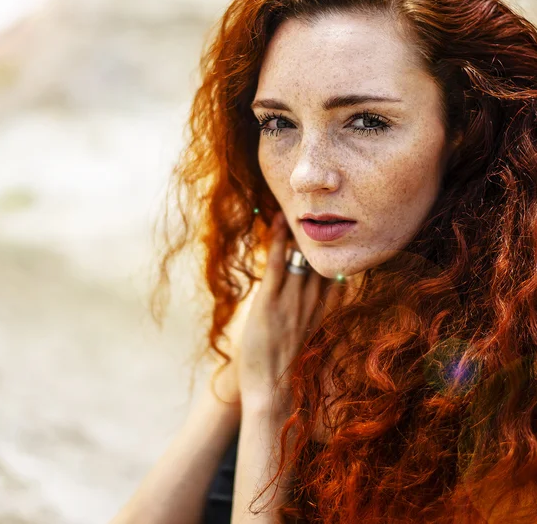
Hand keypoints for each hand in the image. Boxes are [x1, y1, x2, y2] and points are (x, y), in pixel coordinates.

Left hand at [237, 211, 334, 412]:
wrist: (275, 399)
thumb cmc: (295, 382)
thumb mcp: (318, 355)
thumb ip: (324, 332)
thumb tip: (326, 319)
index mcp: (327, 316)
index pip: (339, 277)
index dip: (339, 256)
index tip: (341, 238)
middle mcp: (314, 304)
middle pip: (321, 262)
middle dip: (321, 239)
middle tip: (318, 215)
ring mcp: (292, 301)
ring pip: (299, 257)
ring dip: (298, 233)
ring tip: (297, 210)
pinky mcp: (269, 302)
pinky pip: (276, 262)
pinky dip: (277, 240)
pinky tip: (277, 222)